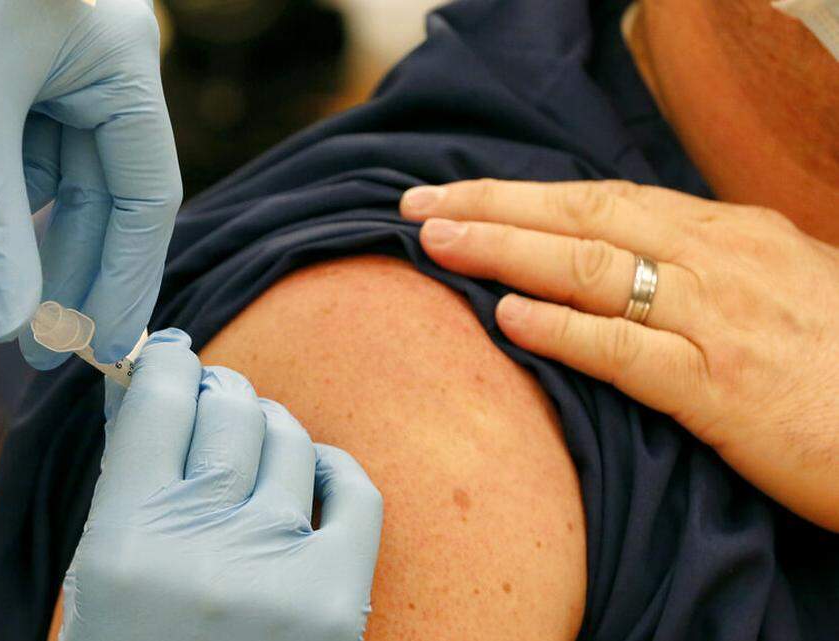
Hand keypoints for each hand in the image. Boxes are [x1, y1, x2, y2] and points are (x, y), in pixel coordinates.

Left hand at [0, 0, 180, 364]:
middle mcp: (101, 67)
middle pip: (91, 195)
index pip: (146, 198)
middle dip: (38, 261)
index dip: (124, 280)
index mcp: (123, 66)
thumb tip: (9, 326)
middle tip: (18, 340)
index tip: (101, 350)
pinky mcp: (7, 66)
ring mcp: (54, 65)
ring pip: (32, 172)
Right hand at [63, 329, 382, 640]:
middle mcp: (202, 549)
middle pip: (227, 407)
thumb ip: (124, 486)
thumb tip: (154, 384)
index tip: (170, 356)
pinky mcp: (339, 599)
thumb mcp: (97, 579)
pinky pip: (354, 488)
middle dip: (218, 391)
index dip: (166, 361)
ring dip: (268, 428)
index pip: (157, 399)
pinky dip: (332, 468)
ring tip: (252, 448)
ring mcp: (278, 572)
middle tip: (213, 398)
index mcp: (122, 543)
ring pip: (287, 438)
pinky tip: (310, 477)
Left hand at [401, 179, 838, 531]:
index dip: (522, 194)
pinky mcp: (721, 388)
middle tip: (418, 205)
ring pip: (590, 270)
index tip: (458, 195)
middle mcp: (716, 261)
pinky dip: (563, 330)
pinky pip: (626, 350)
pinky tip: (508, 320)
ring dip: (505, 253)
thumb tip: (633, 258)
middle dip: (491, 208)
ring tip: (437, 244)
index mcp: (726, 232)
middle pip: (581, 219)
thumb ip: (705, 266)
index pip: (602, 199)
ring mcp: (717, 320)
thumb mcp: (780, 285)